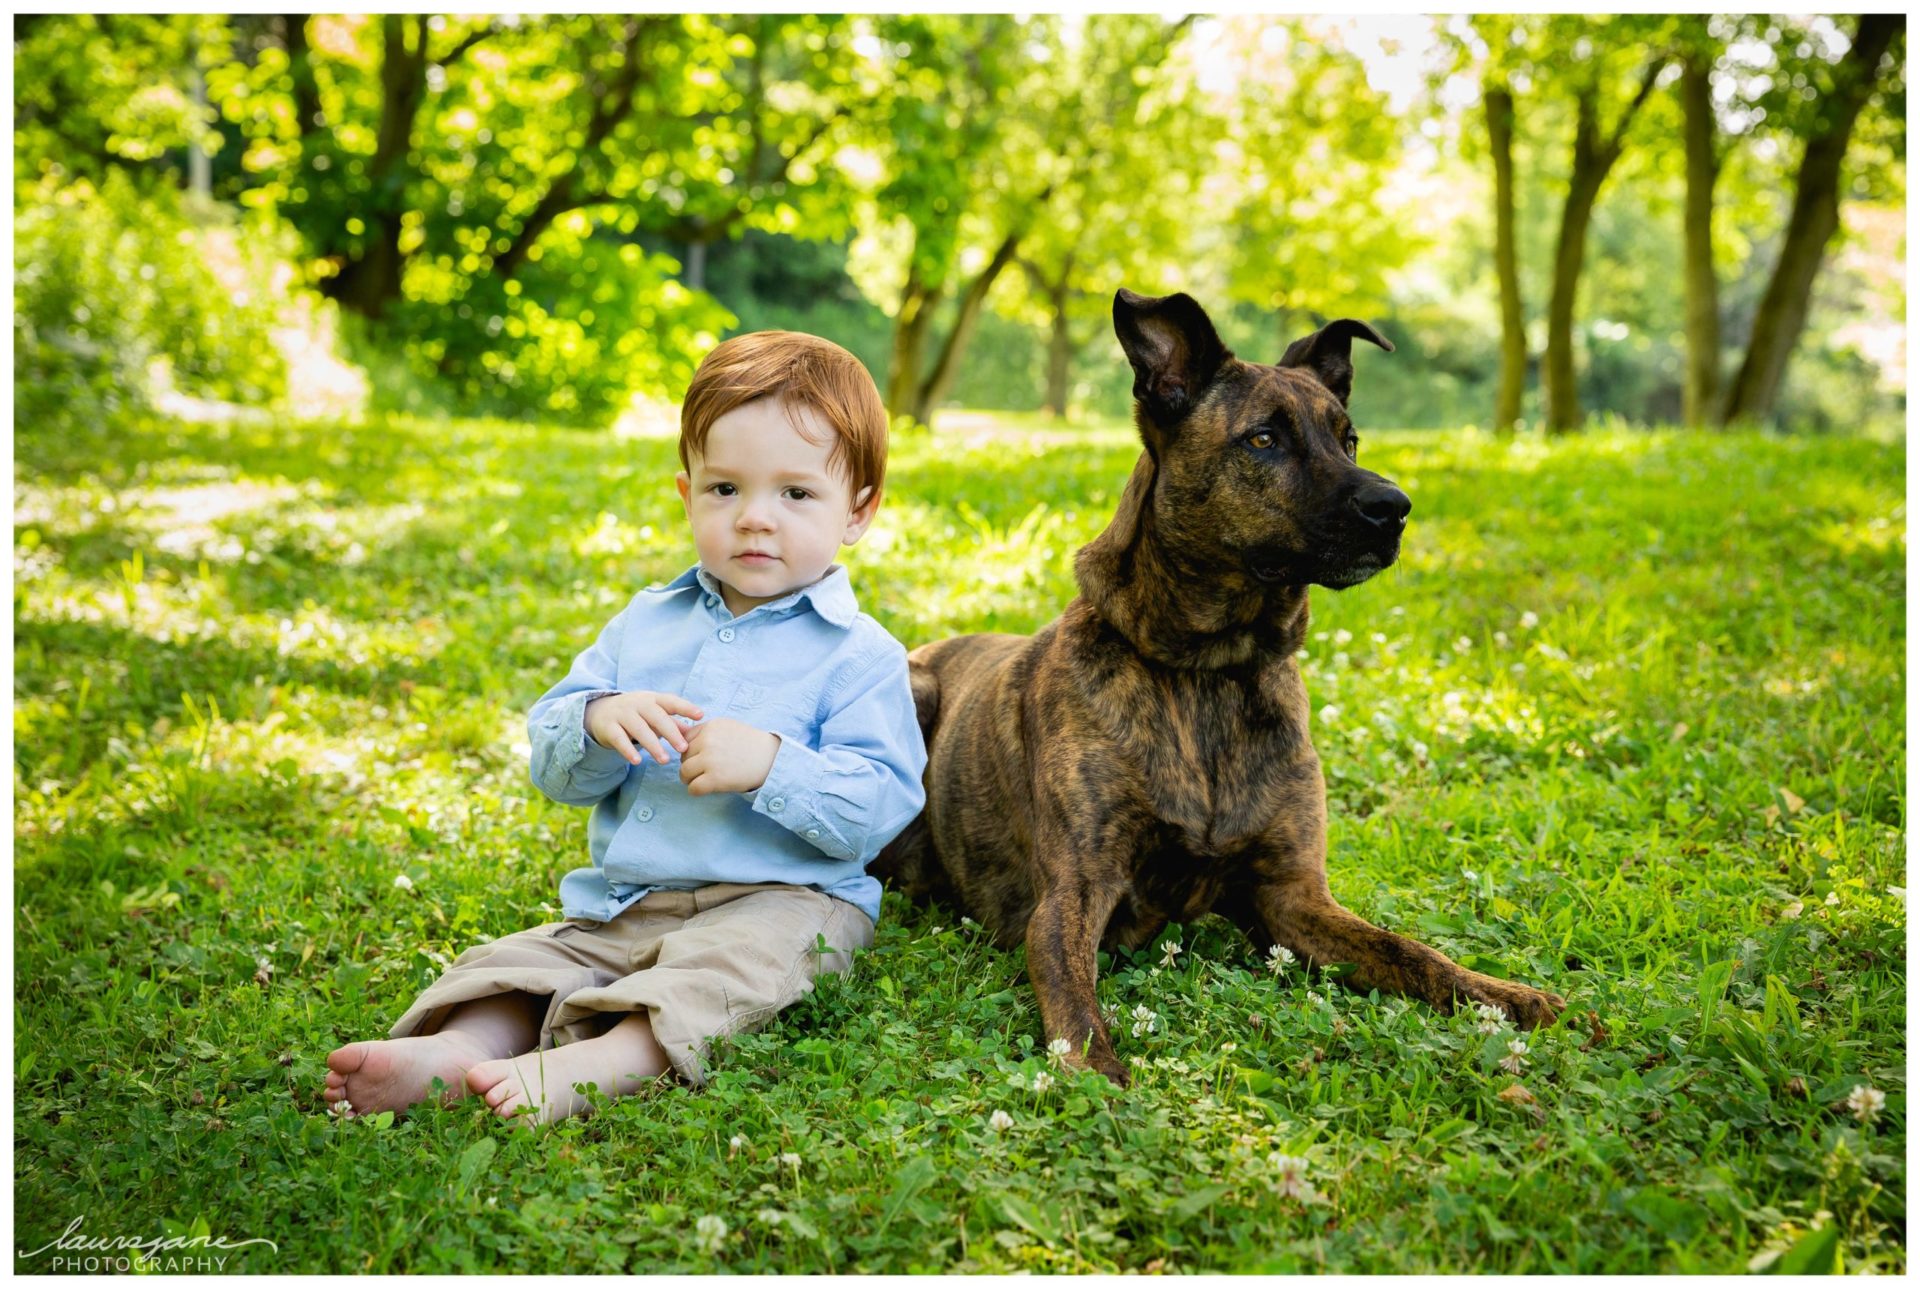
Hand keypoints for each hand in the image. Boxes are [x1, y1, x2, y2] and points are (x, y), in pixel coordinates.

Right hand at [585, 691, 704, 764]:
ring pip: (639, 729)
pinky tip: (637, 761)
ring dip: (652, 745)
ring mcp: (622, 714)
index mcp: (652, 699)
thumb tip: (697, 734)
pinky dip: (627, 750)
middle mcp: (637, 703)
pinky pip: (618, 739)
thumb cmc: (636, 714)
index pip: (670, 701)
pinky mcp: (608, 727)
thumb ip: (674, 723)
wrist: (600, 712)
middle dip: (670, 732)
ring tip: (664, 760)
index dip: (685, 707)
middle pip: (656, 716)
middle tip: (683, 748)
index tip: (700, 715)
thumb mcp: (654, 715)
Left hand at [679, 718, 779, 795]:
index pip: (686, 740)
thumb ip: (709, 733)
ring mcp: (710, 760)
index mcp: (711, 726)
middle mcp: (708, 741)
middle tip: (703, 772)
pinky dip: (696, 791)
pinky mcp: (715, 778)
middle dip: (690, 765)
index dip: (692, 751)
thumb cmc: (752, 746)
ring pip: (684, 772)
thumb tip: (684, 743)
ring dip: (690, 779)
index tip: (702, 758)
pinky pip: (693, 788)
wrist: (772, 759)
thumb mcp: (729, 728)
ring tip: (702, 781)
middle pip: (683, 756)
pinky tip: (706, 789)